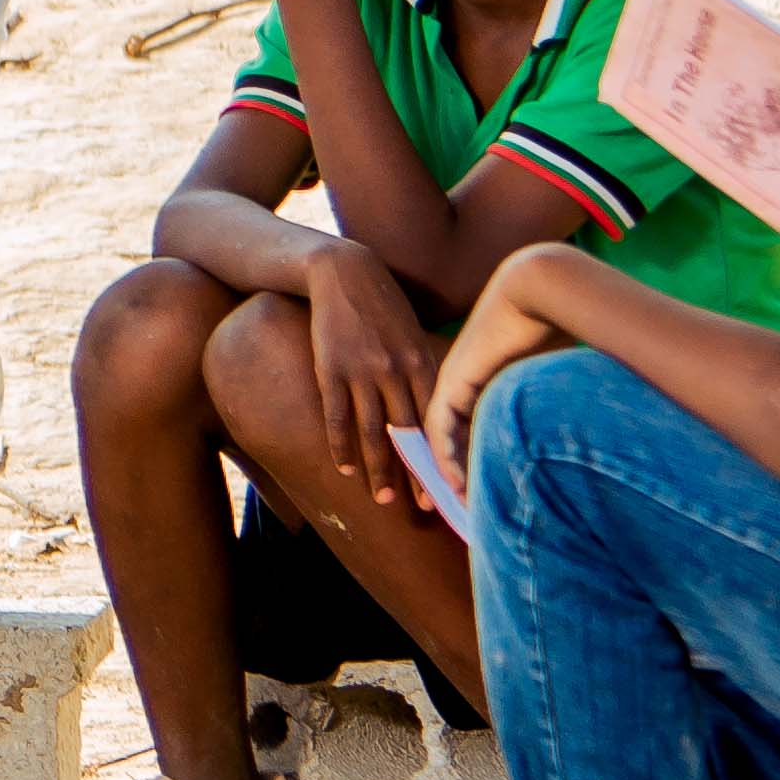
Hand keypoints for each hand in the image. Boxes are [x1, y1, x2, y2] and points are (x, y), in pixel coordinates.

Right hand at [296, 242, 438, 493]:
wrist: (343, 273)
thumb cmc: (384, 305)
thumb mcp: (414, 333)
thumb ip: (425, 370)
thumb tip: (441, 410)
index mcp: (421, 361)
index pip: (436, 420)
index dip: (441, 456)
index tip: (448, 485)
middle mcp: (394, 370)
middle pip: (408, 433)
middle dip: (415, 473)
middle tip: (421, 507)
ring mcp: (361, 371)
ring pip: (373, 432)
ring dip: (379, 470)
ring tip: (382, 498)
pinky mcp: (330, 369)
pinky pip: (337, 416)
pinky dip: (341, 446)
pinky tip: (346, 467)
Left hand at [420, 275, 574, 493]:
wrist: (544, 287)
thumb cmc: (569, 326)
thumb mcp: (564, 378)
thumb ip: (566, 407)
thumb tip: (604, 440)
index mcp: (498, 379)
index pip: (482, 427)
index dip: (487, 459)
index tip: (498, 493)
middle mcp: (475, 379)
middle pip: (461, 436)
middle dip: (467, 474)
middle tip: (475, 510)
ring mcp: (460, 378)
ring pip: (446, 435)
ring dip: (453, 472)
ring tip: (463, 506)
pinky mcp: (453, 380)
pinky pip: (439, 428)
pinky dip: (445, 457)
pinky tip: (455, 483)